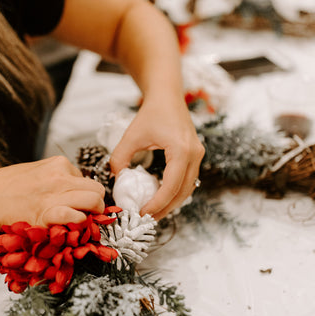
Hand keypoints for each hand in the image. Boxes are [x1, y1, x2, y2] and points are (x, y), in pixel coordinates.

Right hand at [0, 156, 105, 231]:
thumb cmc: (5, 188)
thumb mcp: (36, 172)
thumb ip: (57, 178)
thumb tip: (76, 189)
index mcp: (58, 164)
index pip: (88, 179)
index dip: (86, 194)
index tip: (80, 204)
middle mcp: (60, 177)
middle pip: (97, 190)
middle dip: (96, 204)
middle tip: (88, 215)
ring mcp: (54, 195)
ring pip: (94, 201)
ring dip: (93, 215)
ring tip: (83, 222)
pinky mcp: (45, 214)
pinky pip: (76, 217)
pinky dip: (79, 223)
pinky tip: (71, 226)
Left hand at [110, 95, 204, 219]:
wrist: (168, 95)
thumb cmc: (151, 113)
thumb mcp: (131, 135)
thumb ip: (120, 158)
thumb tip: (116, 179)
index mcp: (182, 151)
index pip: (171, 186)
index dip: (157, 203)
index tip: (141, 213)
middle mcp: (195, 155)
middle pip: (183, 192)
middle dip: (165, 208)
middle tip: (147, 219)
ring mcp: (198, 156)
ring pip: (188, 189)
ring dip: (172, 203)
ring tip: (153, 212)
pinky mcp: (195, 156)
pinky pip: (188, 180)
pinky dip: (176, 192)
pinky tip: (161, 198)